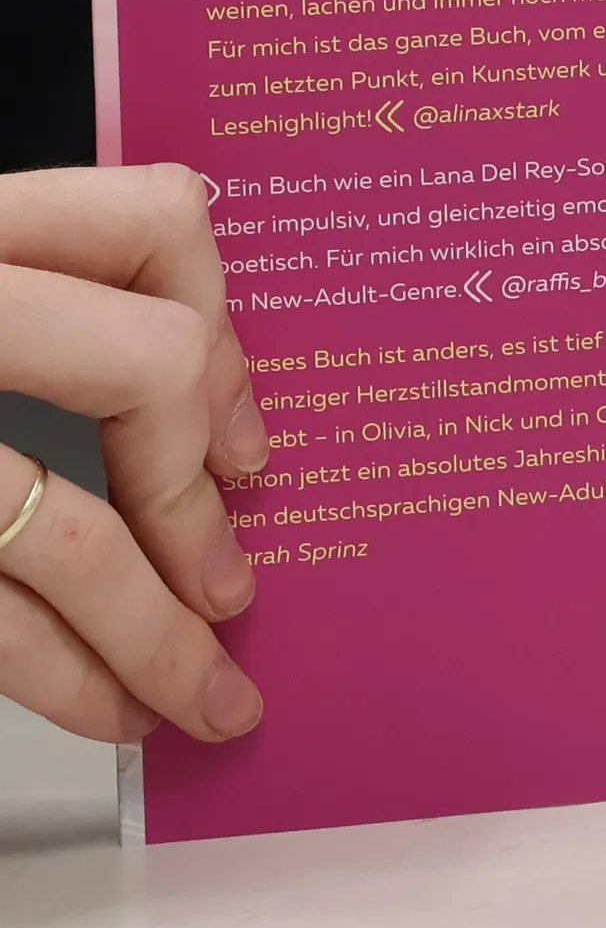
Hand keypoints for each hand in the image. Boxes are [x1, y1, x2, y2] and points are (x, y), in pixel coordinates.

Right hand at [0, 165, 264, 741]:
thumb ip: (42, 309)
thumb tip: (208, 405)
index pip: (149, 220)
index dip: (224, 326)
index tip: (240, 431)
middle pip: (146, 360)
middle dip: (200, 488)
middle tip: (232, 567)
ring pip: (64, 530)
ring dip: (162, 636)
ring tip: (208, 693)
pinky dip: (73, 678)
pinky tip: (117, 708)